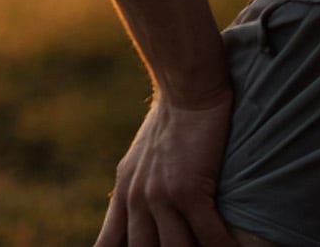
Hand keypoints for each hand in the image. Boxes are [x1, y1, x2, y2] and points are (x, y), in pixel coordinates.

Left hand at [93, 87, 238, 246]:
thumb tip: (137, 222)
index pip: (109, 244)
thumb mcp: (137, 163)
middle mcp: (136, 199)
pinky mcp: (187, 190)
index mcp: (125, 195)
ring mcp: (159, 196)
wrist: (186, 89)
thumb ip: (132, 196)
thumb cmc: (170, 124)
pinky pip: (210, 236)